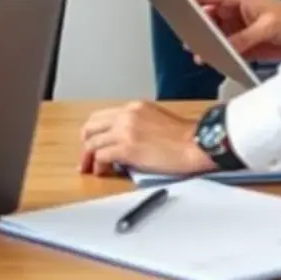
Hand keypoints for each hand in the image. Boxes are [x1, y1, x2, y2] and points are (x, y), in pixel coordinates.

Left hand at [79, 102, 214, 176]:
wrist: (194, 144)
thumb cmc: (183, 137)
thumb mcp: (156, 119)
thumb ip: (136, 124)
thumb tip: (124, 139)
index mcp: (133, 108)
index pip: (102, 116)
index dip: (94, 131)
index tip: (92, 142)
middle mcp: (125, 115)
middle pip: (92, 126)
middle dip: (86, 143)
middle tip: (86, 157)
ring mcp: (124, 131)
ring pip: (93, 142)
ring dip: (89, 157)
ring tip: (92, 168)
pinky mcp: (126, 148)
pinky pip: (102, 155)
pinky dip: (99, 165)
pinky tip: (103, 171)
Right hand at [189, 0, 280, 61]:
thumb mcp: (267, 27)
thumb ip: (244, 38)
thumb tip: (225, 49)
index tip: (174, 7)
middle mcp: (232, 10)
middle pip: (206, 16)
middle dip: (196, 27)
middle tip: (186, 39)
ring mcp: (237, 27)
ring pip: (214, 34)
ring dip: (207, 44)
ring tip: (198, 55)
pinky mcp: (244, 42)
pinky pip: (226, 48)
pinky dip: (219, 54)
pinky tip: (212, 62)